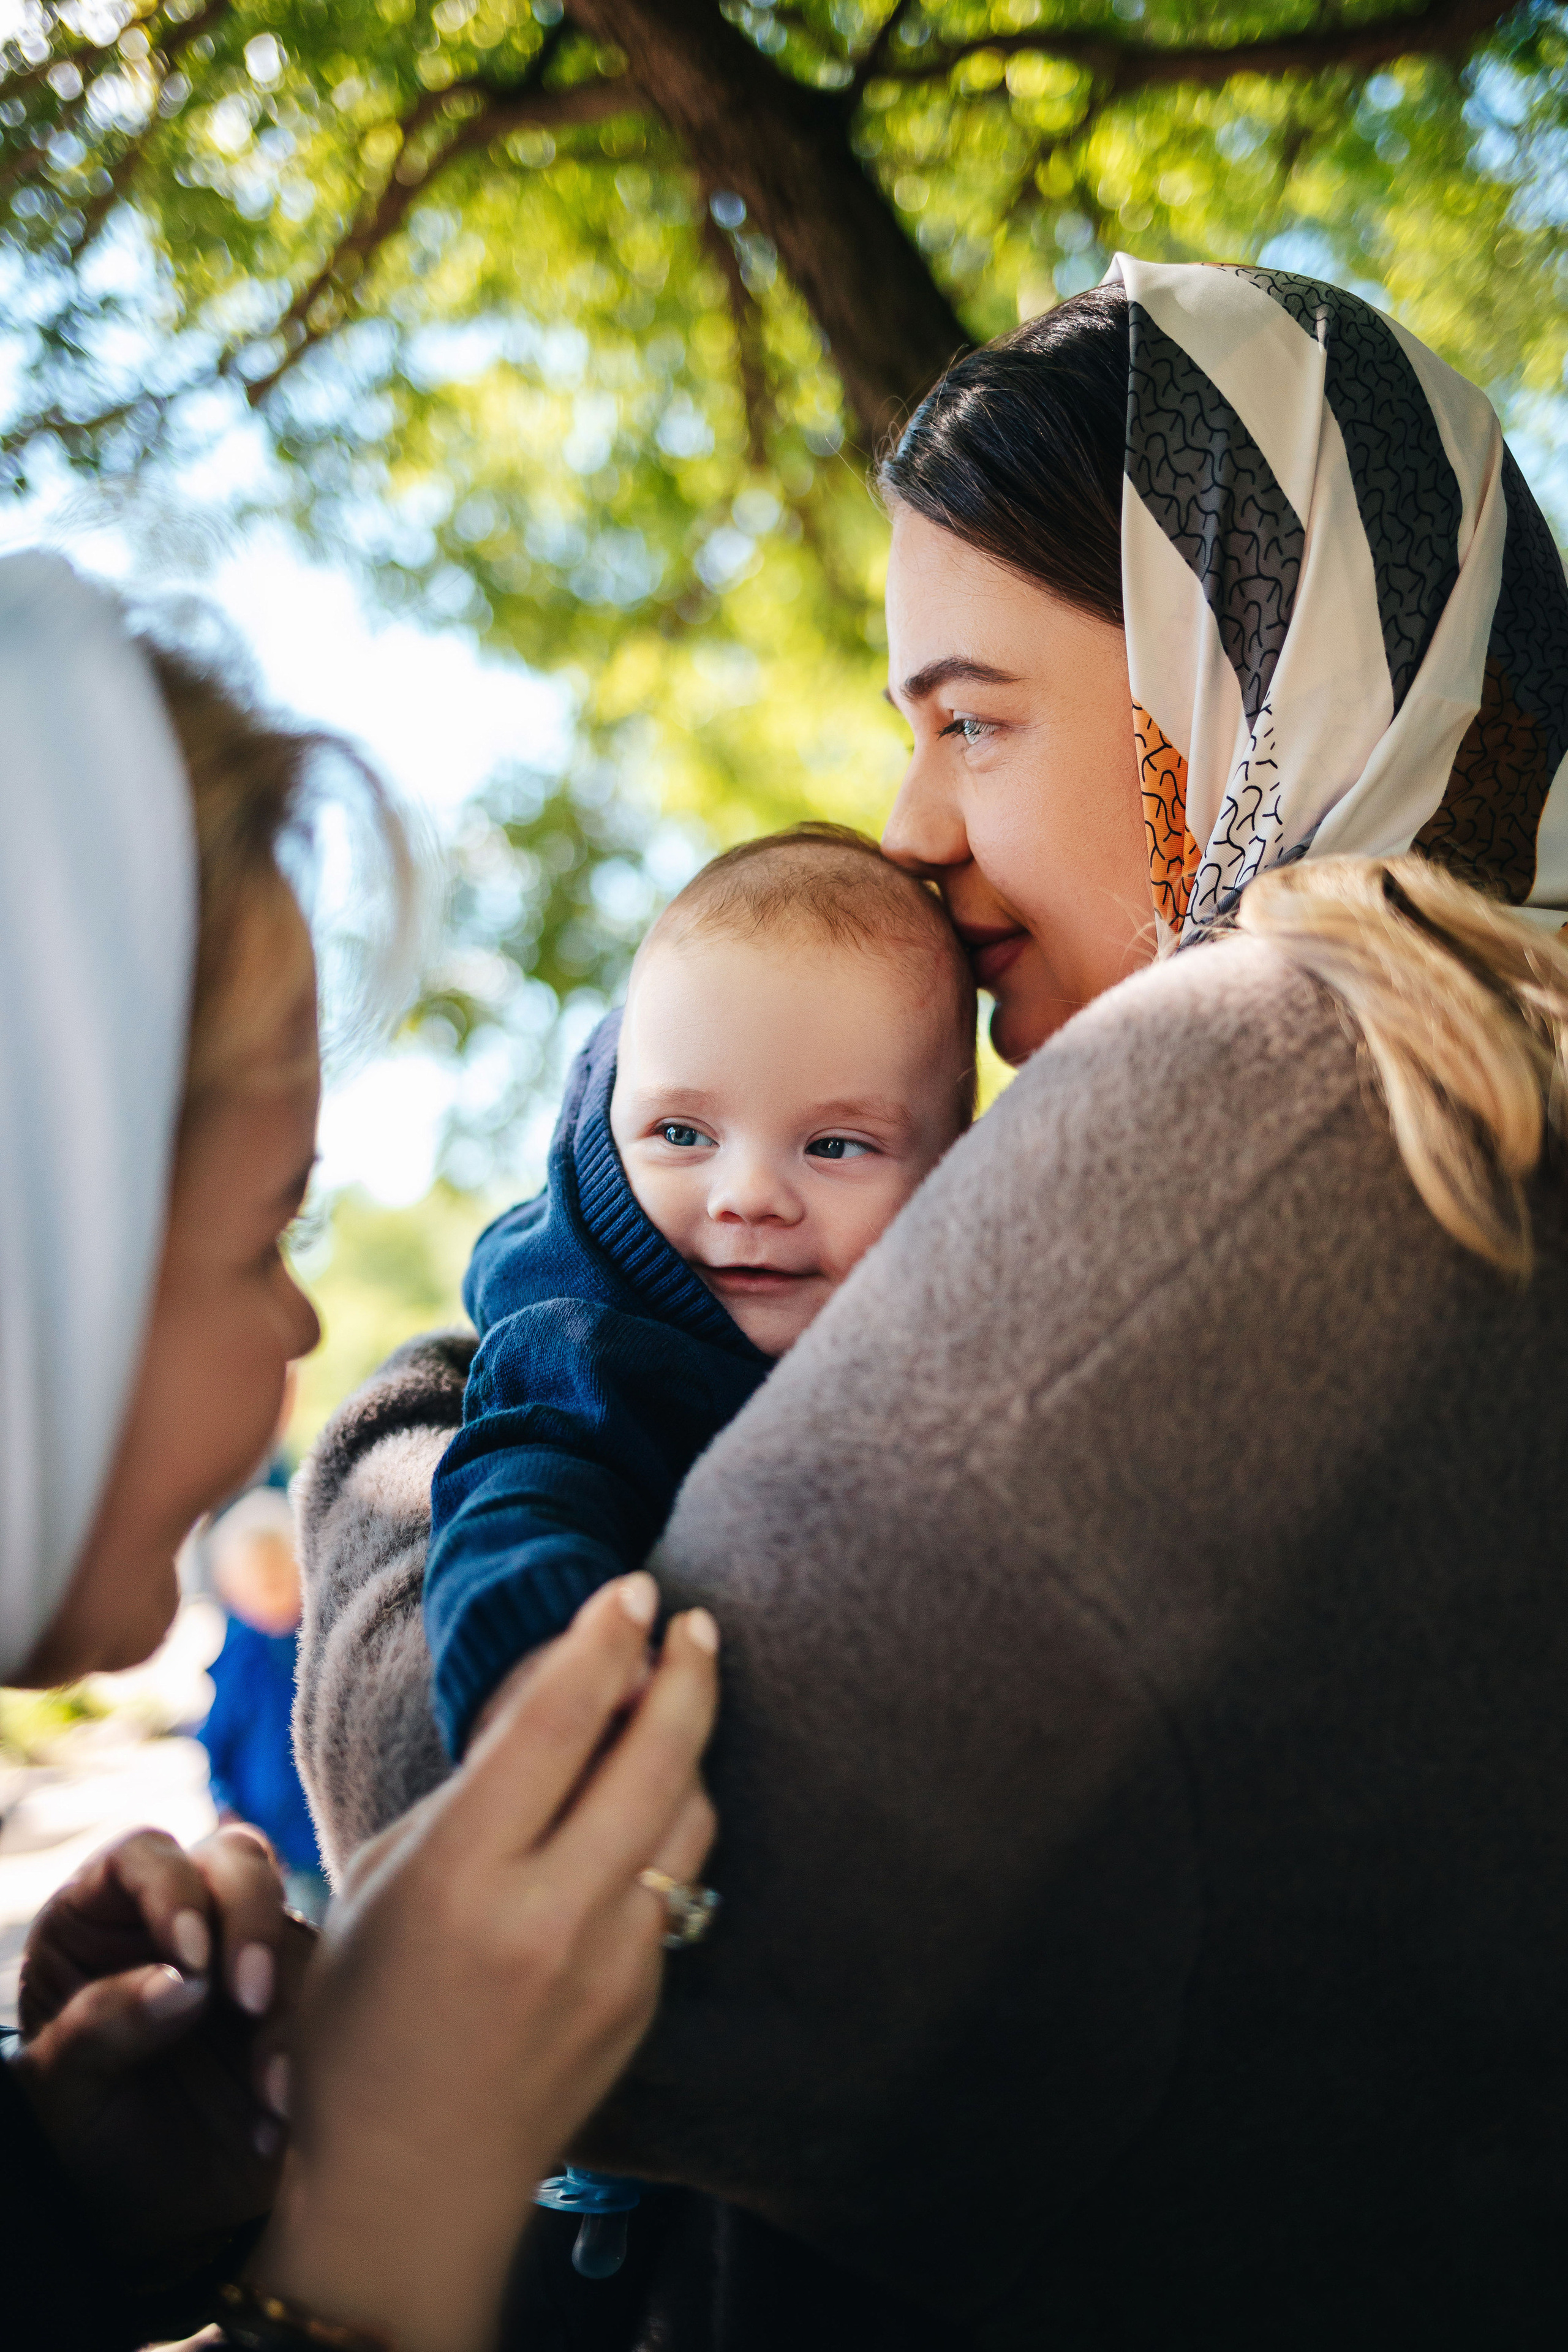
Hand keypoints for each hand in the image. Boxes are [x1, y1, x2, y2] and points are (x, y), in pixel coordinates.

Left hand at [11, 1825, 313, 2259]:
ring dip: (289, 2001)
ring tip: (269, 2090)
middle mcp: (185, 1920)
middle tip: (250, 1998)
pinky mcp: (300, 2004)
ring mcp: (248, 1957)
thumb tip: (181, 1983)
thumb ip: (99, 2027)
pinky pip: (331, 1997)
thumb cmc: (79, 2138)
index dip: (172, 1889)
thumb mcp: (58, 2092)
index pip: (144, 1857)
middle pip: (235, 1863)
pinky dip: (314, 2048)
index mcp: (104, 1919)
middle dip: (251, 1919)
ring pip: (294, 1927)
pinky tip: (280, 2114)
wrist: (139, 2213)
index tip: (189, 1957)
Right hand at [251, 1571, 718, 2351]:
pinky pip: (678, 1889)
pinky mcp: (643, 2004)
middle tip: (695, 1622)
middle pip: (656, 1758)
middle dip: (687, 1672)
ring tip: (673, 1702)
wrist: (406, 2187)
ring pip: (689, 1820)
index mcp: (463, 1878)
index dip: (604, 1640)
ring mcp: (610, 1967)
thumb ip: (472, 1791)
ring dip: (690, 1749)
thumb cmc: (359, 2022)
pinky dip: (671, 1830)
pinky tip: (652, 1802)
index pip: (558, 1722)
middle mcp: (549, 1917)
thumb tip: (553, 1691)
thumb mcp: (383, 1882)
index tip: (635, 1587)